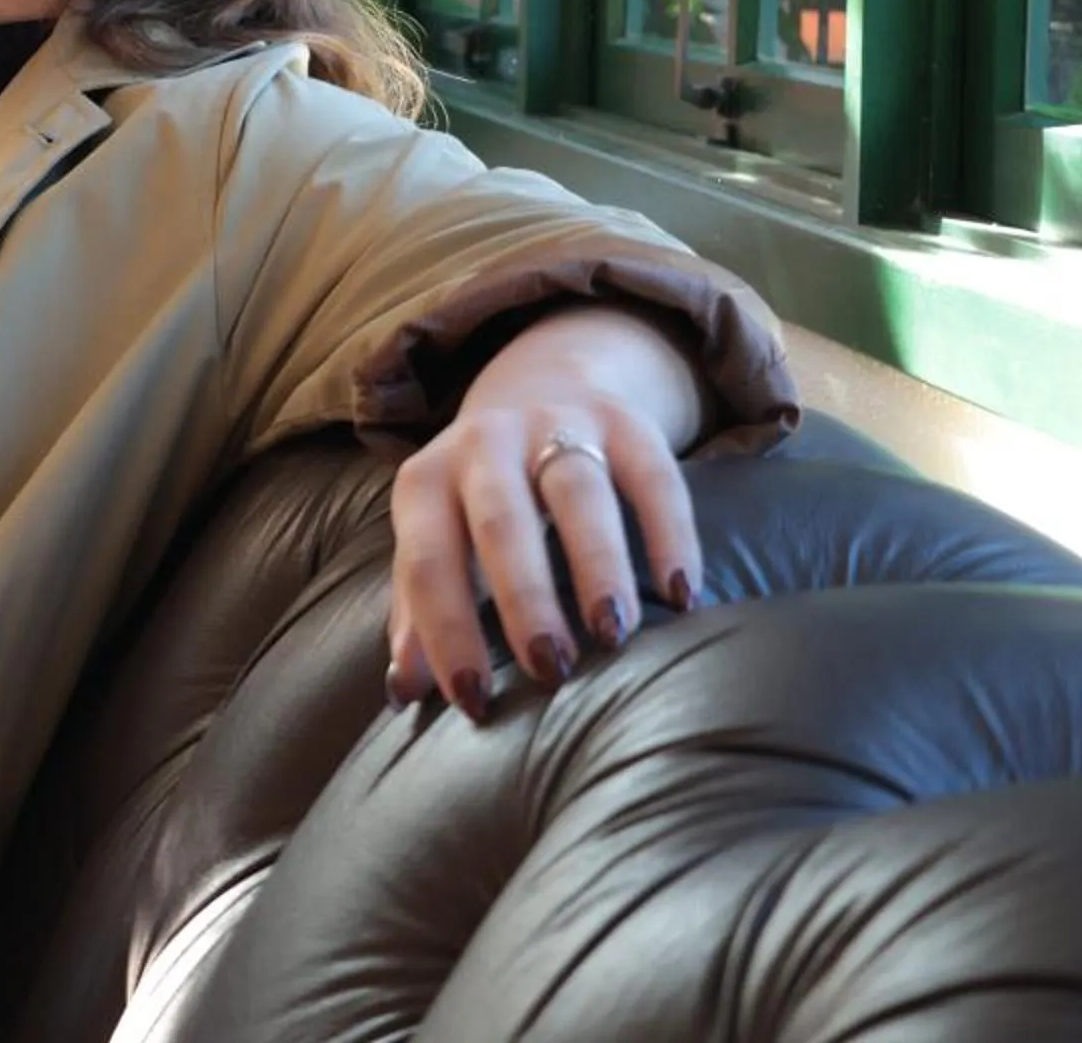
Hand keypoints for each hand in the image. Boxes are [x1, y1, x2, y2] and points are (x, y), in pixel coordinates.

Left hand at [386, 304, 706, 717]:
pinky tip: (679, 593)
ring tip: (613, 631)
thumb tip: (402, 689)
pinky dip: (668, 533)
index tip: (476, 700)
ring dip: (596, 563)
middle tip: (549, 666)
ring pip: (578, 490)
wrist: (540, 381)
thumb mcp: (438, 537)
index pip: (427, 559)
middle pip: (501, 519)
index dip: (446, 631)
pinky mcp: (624, 421)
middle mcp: (486, 443)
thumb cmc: (478, 495)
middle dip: (523, 596)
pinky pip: (653, 473)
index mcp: (427, 480)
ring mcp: (557, 424)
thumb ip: (418, 608)